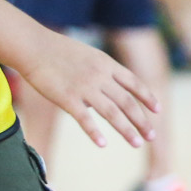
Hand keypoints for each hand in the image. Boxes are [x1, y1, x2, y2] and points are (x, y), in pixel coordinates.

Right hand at [18, 32, 157, 149]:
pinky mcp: (67, 98)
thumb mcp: (88, 56)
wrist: (33, 46)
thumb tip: (106, 94)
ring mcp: (84, 88)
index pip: (134, 83)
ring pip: (112, 113)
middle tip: (152, 136)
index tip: (158, 110)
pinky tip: (103, 144)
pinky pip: (84, 119)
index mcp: (107, 64)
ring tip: (137, 143)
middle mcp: (100, 77)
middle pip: (127, 102)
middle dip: (142, 120)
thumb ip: (101, 73)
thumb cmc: (57, 51)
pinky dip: (95, 132)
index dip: (147, 97)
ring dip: (127, 130)